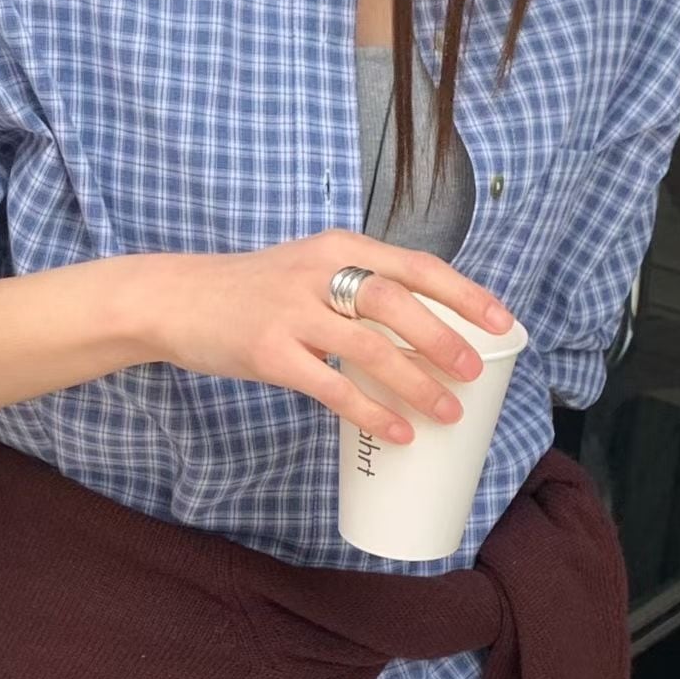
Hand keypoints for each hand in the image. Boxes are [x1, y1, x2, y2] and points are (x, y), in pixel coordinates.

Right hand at [138, 230, 518, 445]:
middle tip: (475, 372)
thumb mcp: (307, 270)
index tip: (504, 321)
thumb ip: (357, 291)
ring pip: (369, 347)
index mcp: (338, 247)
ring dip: (415, 382)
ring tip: (447, 411)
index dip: (465, 294)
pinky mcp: (268, 353)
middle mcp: (318, 273)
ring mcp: (291, 312)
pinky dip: (369, 411)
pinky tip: (395, 431)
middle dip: (444, 338)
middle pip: (397, 301)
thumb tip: (422, 337)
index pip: (415, 265)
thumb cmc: (251, 291)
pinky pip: (331, 387)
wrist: (175, 299)